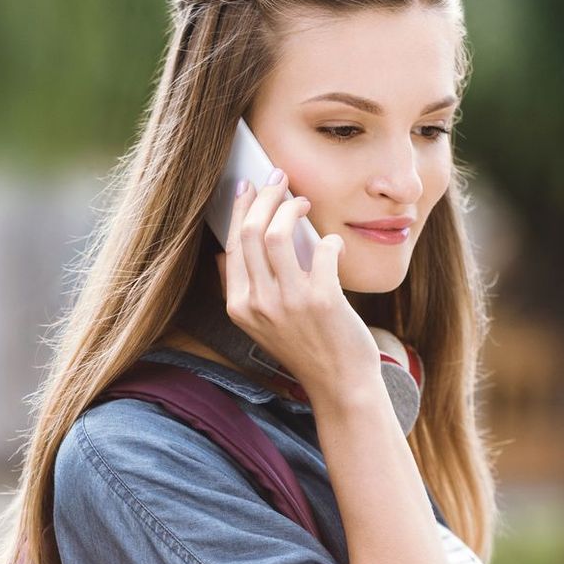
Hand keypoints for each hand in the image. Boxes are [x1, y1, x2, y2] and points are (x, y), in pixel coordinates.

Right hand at [217, 169, 380, 404]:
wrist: (339, 383)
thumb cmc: (304, 349)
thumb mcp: (259, 325)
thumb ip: (240, 292)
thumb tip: (224, 253)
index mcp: (239, 307)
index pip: (232, 244)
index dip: (239, 210)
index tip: (247, 187)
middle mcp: (259, 303)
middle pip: (252, 231)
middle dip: (265, 196)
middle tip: (279, 179)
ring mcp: (290, 302)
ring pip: (278, 232)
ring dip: (292, 207)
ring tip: (303, 202)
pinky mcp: (322, 300)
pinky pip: (322, 249)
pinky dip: (329, 240)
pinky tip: (334, 245)